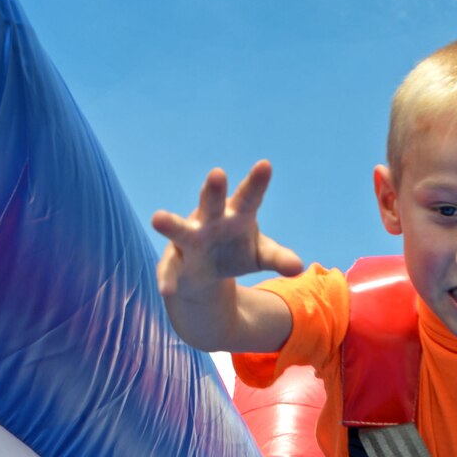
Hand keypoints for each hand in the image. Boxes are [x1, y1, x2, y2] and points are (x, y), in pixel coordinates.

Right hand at [151, 161, 304, 300]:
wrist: (205, 271)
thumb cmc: (236, 250)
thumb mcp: (261, 255)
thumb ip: (278, 258)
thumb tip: (298, 268)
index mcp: (236, 214)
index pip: (249, 197)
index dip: (256, 182)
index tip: (265, 165)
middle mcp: (210, 220)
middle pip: (211, 203)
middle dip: (214, 190)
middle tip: (218, 173)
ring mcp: (189, 240)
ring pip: (180, 230)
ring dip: (171, 224)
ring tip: (157, 217)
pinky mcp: (174, 262)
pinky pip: (169, 270)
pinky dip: (168, 280)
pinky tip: (166, 291)